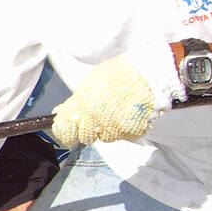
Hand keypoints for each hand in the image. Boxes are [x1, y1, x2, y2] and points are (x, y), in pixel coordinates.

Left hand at [52, 51, 178, 145]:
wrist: (152, 73)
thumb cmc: (119, 74)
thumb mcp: (91, 83)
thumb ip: (74, 102)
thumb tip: (59, 112)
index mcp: (84, 107)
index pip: (64, 131)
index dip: (65, 132)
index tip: (67, 131)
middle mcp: (98, 121)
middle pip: (85, 137)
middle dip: (88, 128)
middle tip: (97, 114)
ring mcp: (117, 128)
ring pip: (104, 137)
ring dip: (107, 128)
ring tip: (116, 110)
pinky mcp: (133, 132)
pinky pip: (123, 135)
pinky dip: (124, 127)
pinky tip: (127, 113)